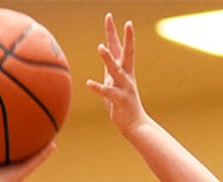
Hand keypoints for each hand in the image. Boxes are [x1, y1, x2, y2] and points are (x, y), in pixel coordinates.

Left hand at [88, 13, 147, 133]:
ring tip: (100, 48)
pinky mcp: (119, 100)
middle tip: (124, 22)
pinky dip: (98, 88)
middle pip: (125, 52)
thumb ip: (109, 68)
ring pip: (116, 70)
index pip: (120, 47)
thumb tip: (105, 54)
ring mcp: (124, 87)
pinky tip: (89, 83)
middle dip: (124, 37)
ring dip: (108, 59)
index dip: (116, 32)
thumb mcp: (114, 81)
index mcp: (125, 70)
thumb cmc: (122, 103)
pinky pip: (108, 93)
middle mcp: (126, 75)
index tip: (111, 17)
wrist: (134, 123)